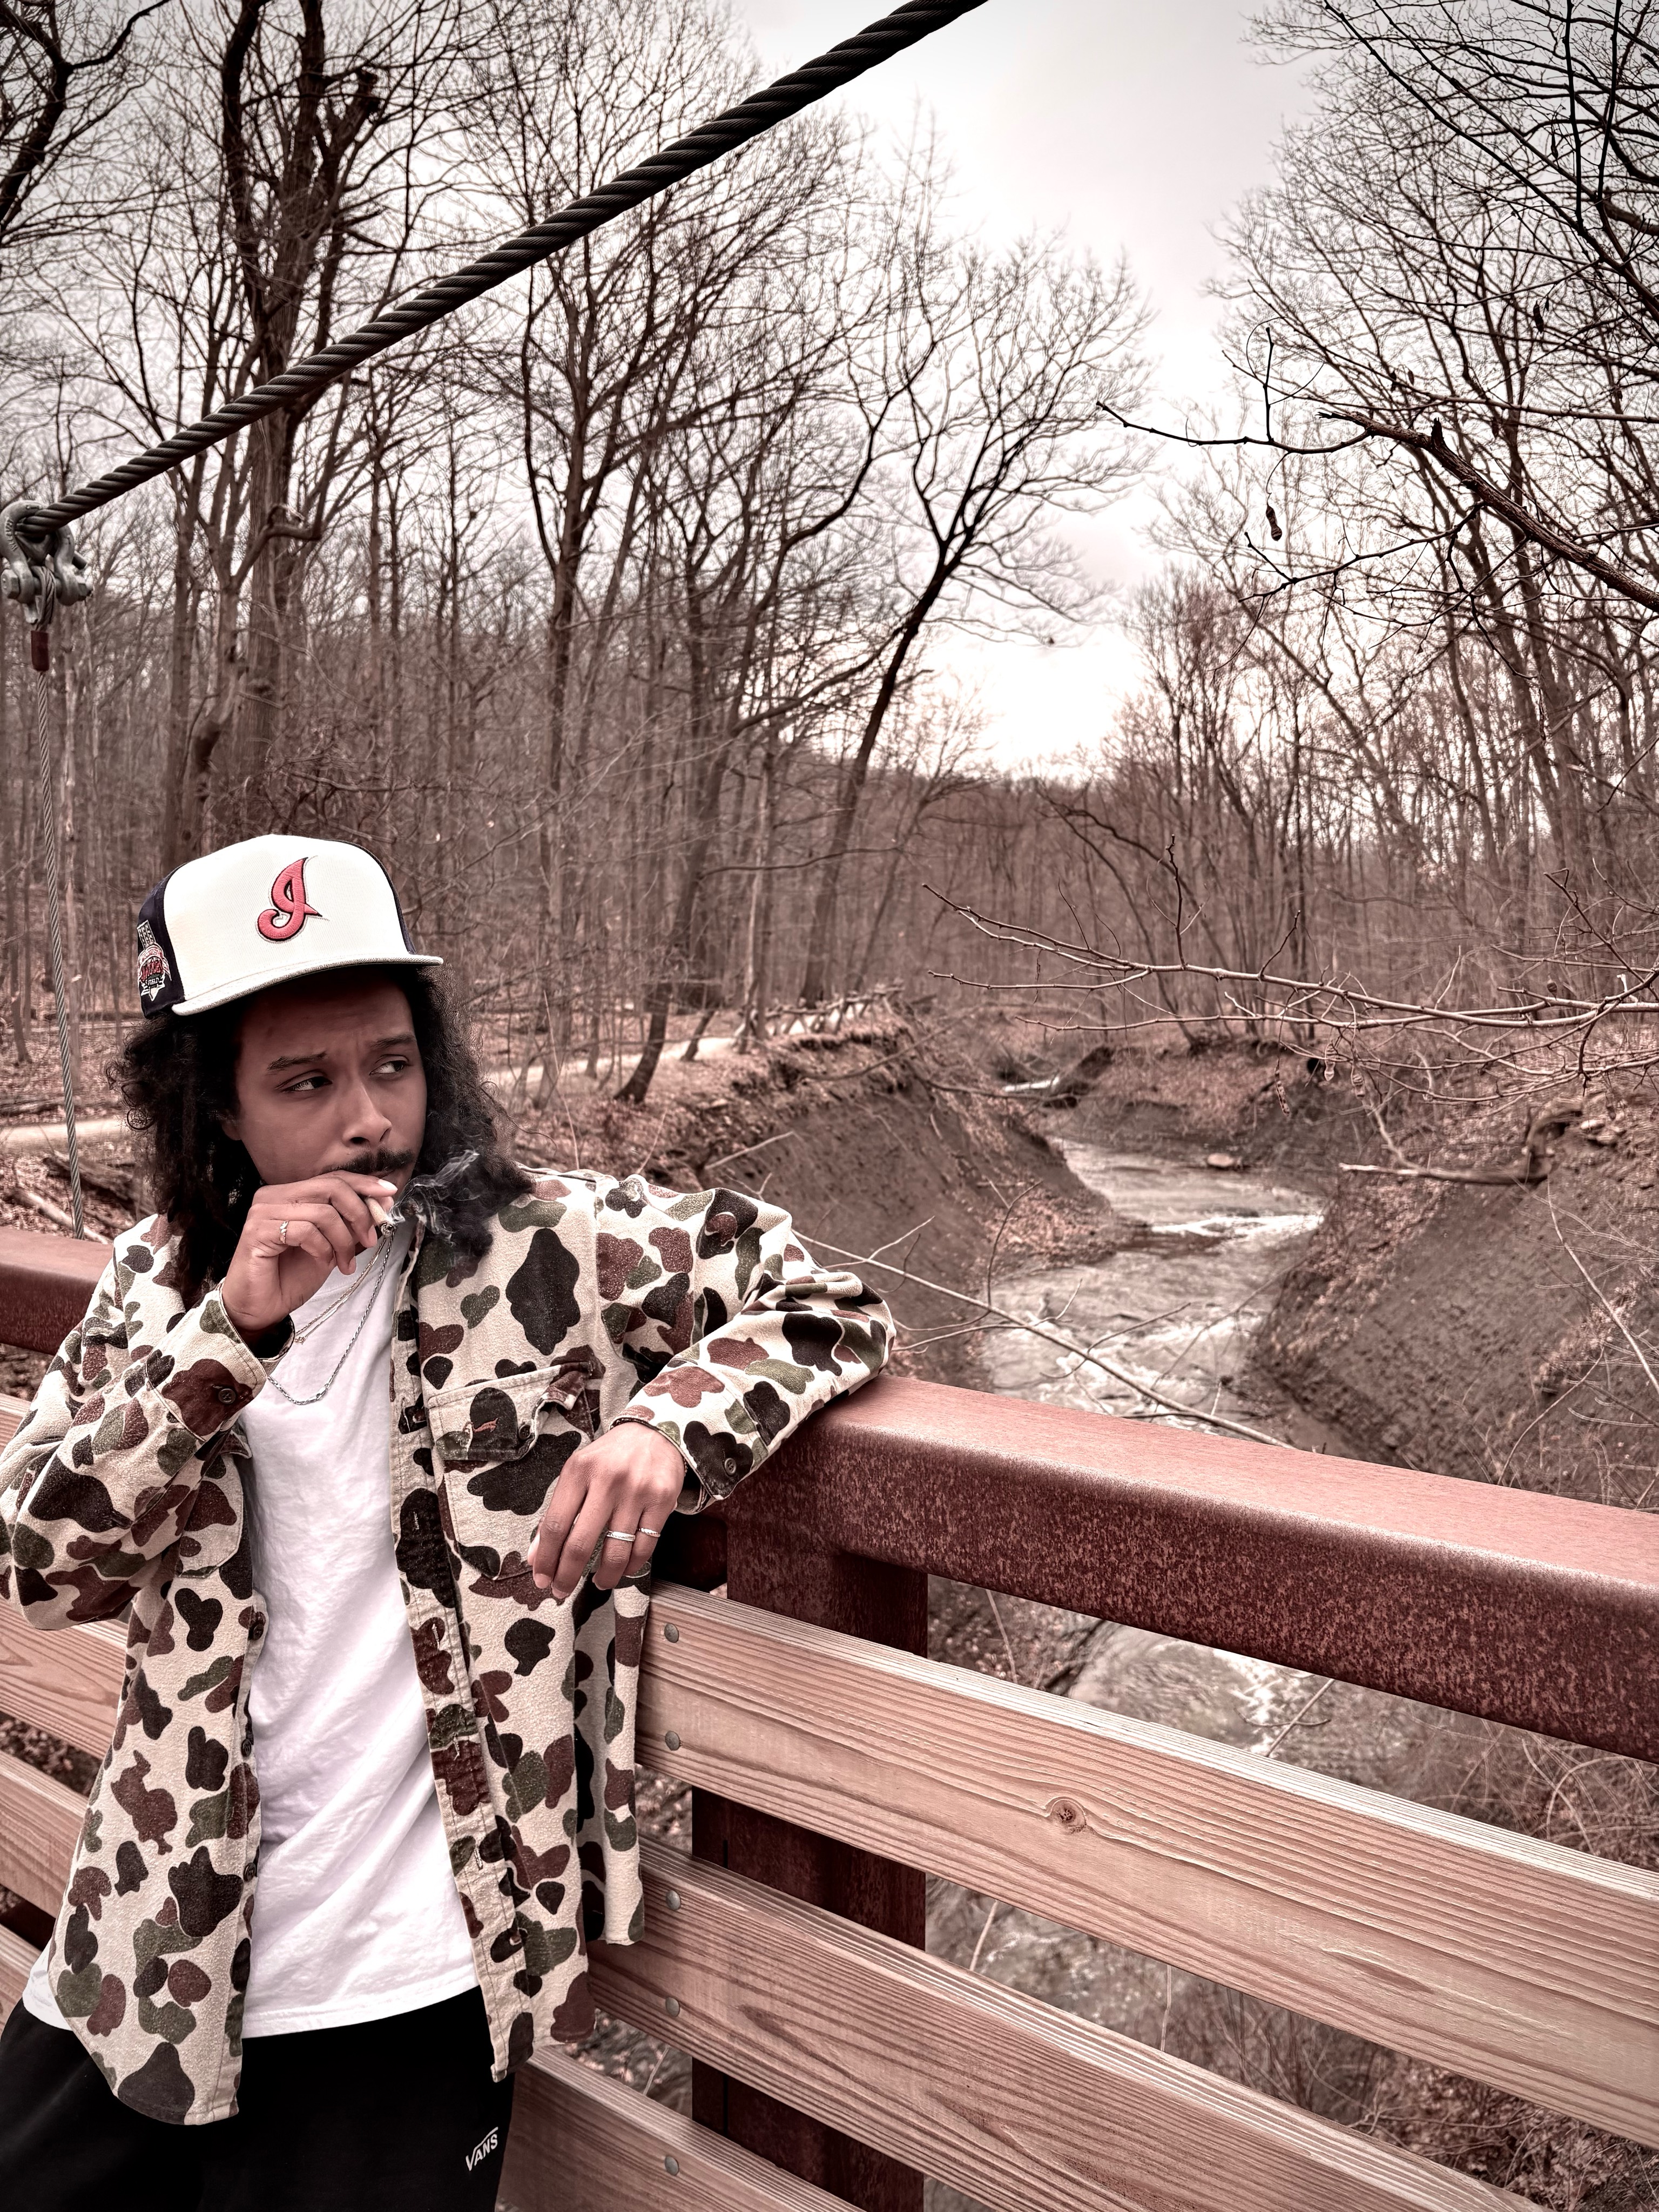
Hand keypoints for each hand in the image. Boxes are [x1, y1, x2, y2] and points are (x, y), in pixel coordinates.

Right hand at [220, 1172, 402, 1341]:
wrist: (260, 1308)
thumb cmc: (290, 1277)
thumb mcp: (332, 1246)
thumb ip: (352, 1224)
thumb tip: (384, 1202)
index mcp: (290, 1194)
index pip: (333, 1178)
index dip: (363, 1183)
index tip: (389, 1193)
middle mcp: (273, 1196)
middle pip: (331, 1188)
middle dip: (359, 1214)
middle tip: (369, 1240)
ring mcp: (262, 1212)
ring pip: (323, 1212)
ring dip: (343, 1240)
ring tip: (344, 1263)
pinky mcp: (257, 1231)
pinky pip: (305, 1231)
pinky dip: (323, 1249)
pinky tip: (324, 1262)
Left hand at [530, 1422, 684, 1598]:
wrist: (655, 1432)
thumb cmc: (609, 1457)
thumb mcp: (577, 1473)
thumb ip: (558, 1511)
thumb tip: (536, 1556)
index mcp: (578, 1470)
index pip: (554, 1524)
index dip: (545, 1558)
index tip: (541, 1579)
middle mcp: (607, 1480)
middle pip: (581, 1543)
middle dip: (567, 1575)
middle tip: (562, 1591)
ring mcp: (637, 1491)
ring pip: (616, 1551)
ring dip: (604, 1577)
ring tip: (598, 1583)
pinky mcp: (662, 1500)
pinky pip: (644, 1546)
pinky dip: (631, 1566)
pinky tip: (623, 1569)